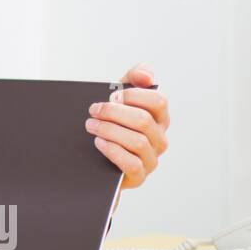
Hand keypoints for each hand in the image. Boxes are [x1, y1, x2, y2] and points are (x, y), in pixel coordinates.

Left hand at [86, 62, 168, 189]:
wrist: (96, 159)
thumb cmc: (112, 125)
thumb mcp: (120, 100)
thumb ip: (132, 79)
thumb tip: (145, 73)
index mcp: (159, 118)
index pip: (158, 101)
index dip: (134, 95)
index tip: (112, 96)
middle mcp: (159, 138)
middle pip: (143, 120)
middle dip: (114, 113)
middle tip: (93, 110)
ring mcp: (151, 158)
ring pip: (137, 141)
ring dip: (110, 130)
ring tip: (90, 125)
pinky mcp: (139, 176)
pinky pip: (131, 163)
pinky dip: (113, 150)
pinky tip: (98, 142)